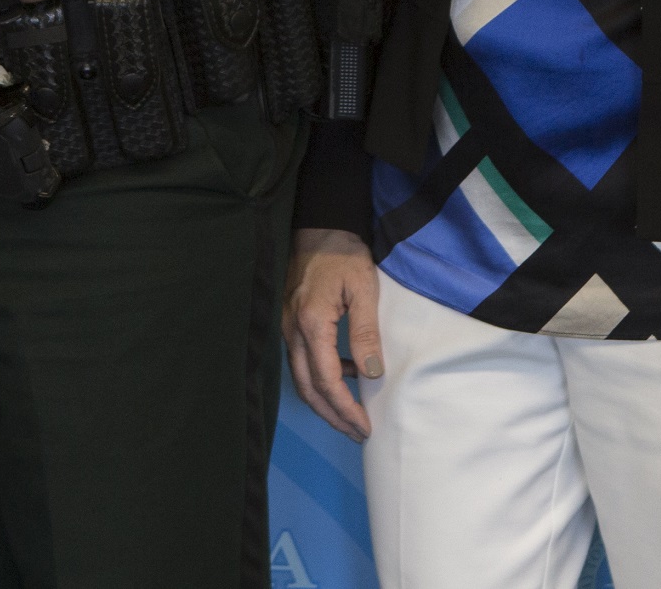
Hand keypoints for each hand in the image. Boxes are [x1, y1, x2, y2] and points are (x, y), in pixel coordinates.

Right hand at [283, 229, 382, 441]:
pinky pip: (303, 361)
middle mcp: (293, 331)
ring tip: (352, 415)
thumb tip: (372, 373)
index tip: (365, 426)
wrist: (319, 227)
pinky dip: (322, 377)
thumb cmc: (344, 254)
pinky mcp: (290, 323)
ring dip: (325, 401)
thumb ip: (366, 333)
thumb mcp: (363, 289)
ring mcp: (288, 327)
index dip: (345, 408)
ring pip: (302, 378)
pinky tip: (346, 373)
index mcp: (312, 324)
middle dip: (332, 415)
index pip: (326, 381)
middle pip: (308, 388)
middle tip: (357, 433)